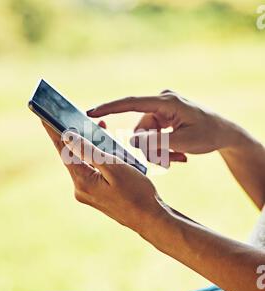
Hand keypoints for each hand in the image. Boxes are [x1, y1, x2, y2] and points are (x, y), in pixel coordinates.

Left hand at [42, 122, 163, 233]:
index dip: (53, 131)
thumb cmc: (136, 193)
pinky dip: (96, 158)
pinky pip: (91, 170)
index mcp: (83, 181)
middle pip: (72, 156)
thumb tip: (67, 136)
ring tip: (101, 129)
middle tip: (81, 117)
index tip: (44, 114)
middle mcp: (81, 188)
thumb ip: (89, 151)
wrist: (149, 218)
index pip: (63, 150)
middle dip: (77, 135)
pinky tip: (106, 149)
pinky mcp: (96, 194)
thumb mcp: (114, 168)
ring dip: (90, 146)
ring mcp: (88, 192)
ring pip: (83, 162)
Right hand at [87, 90, 235, 166]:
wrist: (225, 133)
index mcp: (166, 102)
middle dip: (150, 147)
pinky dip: (162, 147)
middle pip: (141, 128)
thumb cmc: (208, 134)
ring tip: (177, 158)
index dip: (109, 108)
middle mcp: (162, 103)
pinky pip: (154, 136)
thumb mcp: (183, 141)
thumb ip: (155, 142)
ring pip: (146, 135)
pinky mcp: (165, 118)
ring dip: (158, 150)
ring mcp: (163, 111)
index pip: (132, 103)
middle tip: (167, 160)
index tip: (91, 112)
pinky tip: (178, 154)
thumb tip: (131, 139)